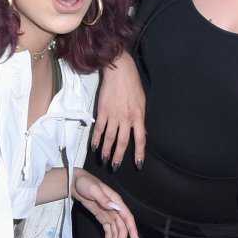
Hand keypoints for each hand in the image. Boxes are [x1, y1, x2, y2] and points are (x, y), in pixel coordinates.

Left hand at [72, 169, 138, 237]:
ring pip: (115, 232)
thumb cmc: (85, 183)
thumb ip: (104, 199)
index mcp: (116, 202)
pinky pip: (108, 231)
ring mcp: (109, 214)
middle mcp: (115, 209)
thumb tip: (116, 208)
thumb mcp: (94, 190)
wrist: (75, 182)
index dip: (132, 230)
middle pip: (121, 229)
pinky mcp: (102, 218)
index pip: (127, 218)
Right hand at [90, 52, 146, 166]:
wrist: (119, 71)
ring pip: (109, 138)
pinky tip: (94, 147)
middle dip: (118, 156)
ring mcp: (113, 115)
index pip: (140, 139)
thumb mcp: (142, 102)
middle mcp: (126, 118)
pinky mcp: (102, 111)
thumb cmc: (133, 85)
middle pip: (122, 142)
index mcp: (138, 116)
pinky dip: (96, 139)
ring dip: (106, 151)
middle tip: (114, 167)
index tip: (138, 164)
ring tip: (103, 160)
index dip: (139, 153)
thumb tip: (142, 134)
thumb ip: (140, 119)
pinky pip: (99, 128)